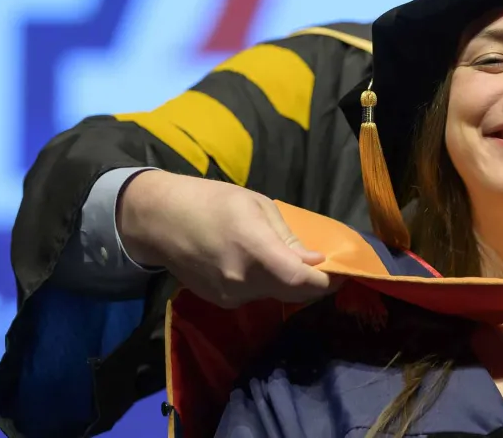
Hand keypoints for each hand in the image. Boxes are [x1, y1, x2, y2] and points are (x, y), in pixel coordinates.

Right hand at [117, 170, 335, 307]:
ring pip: (274, 295)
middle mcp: (243, 280)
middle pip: (293, 293)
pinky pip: (254, 295)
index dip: (327, 282)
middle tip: (322, 266)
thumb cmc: (212, 201)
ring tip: (282, 256)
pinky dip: (265, 284)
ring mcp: (230, 295)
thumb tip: (315, 262)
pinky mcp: (220, 301)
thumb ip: (288, 238)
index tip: (342, 273)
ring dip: (287, 281)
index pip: (301, 281)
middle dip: (312, 283)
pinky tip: (254, 263)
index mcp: (255, 249)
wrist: (160, 221)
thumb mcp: (256, 206)